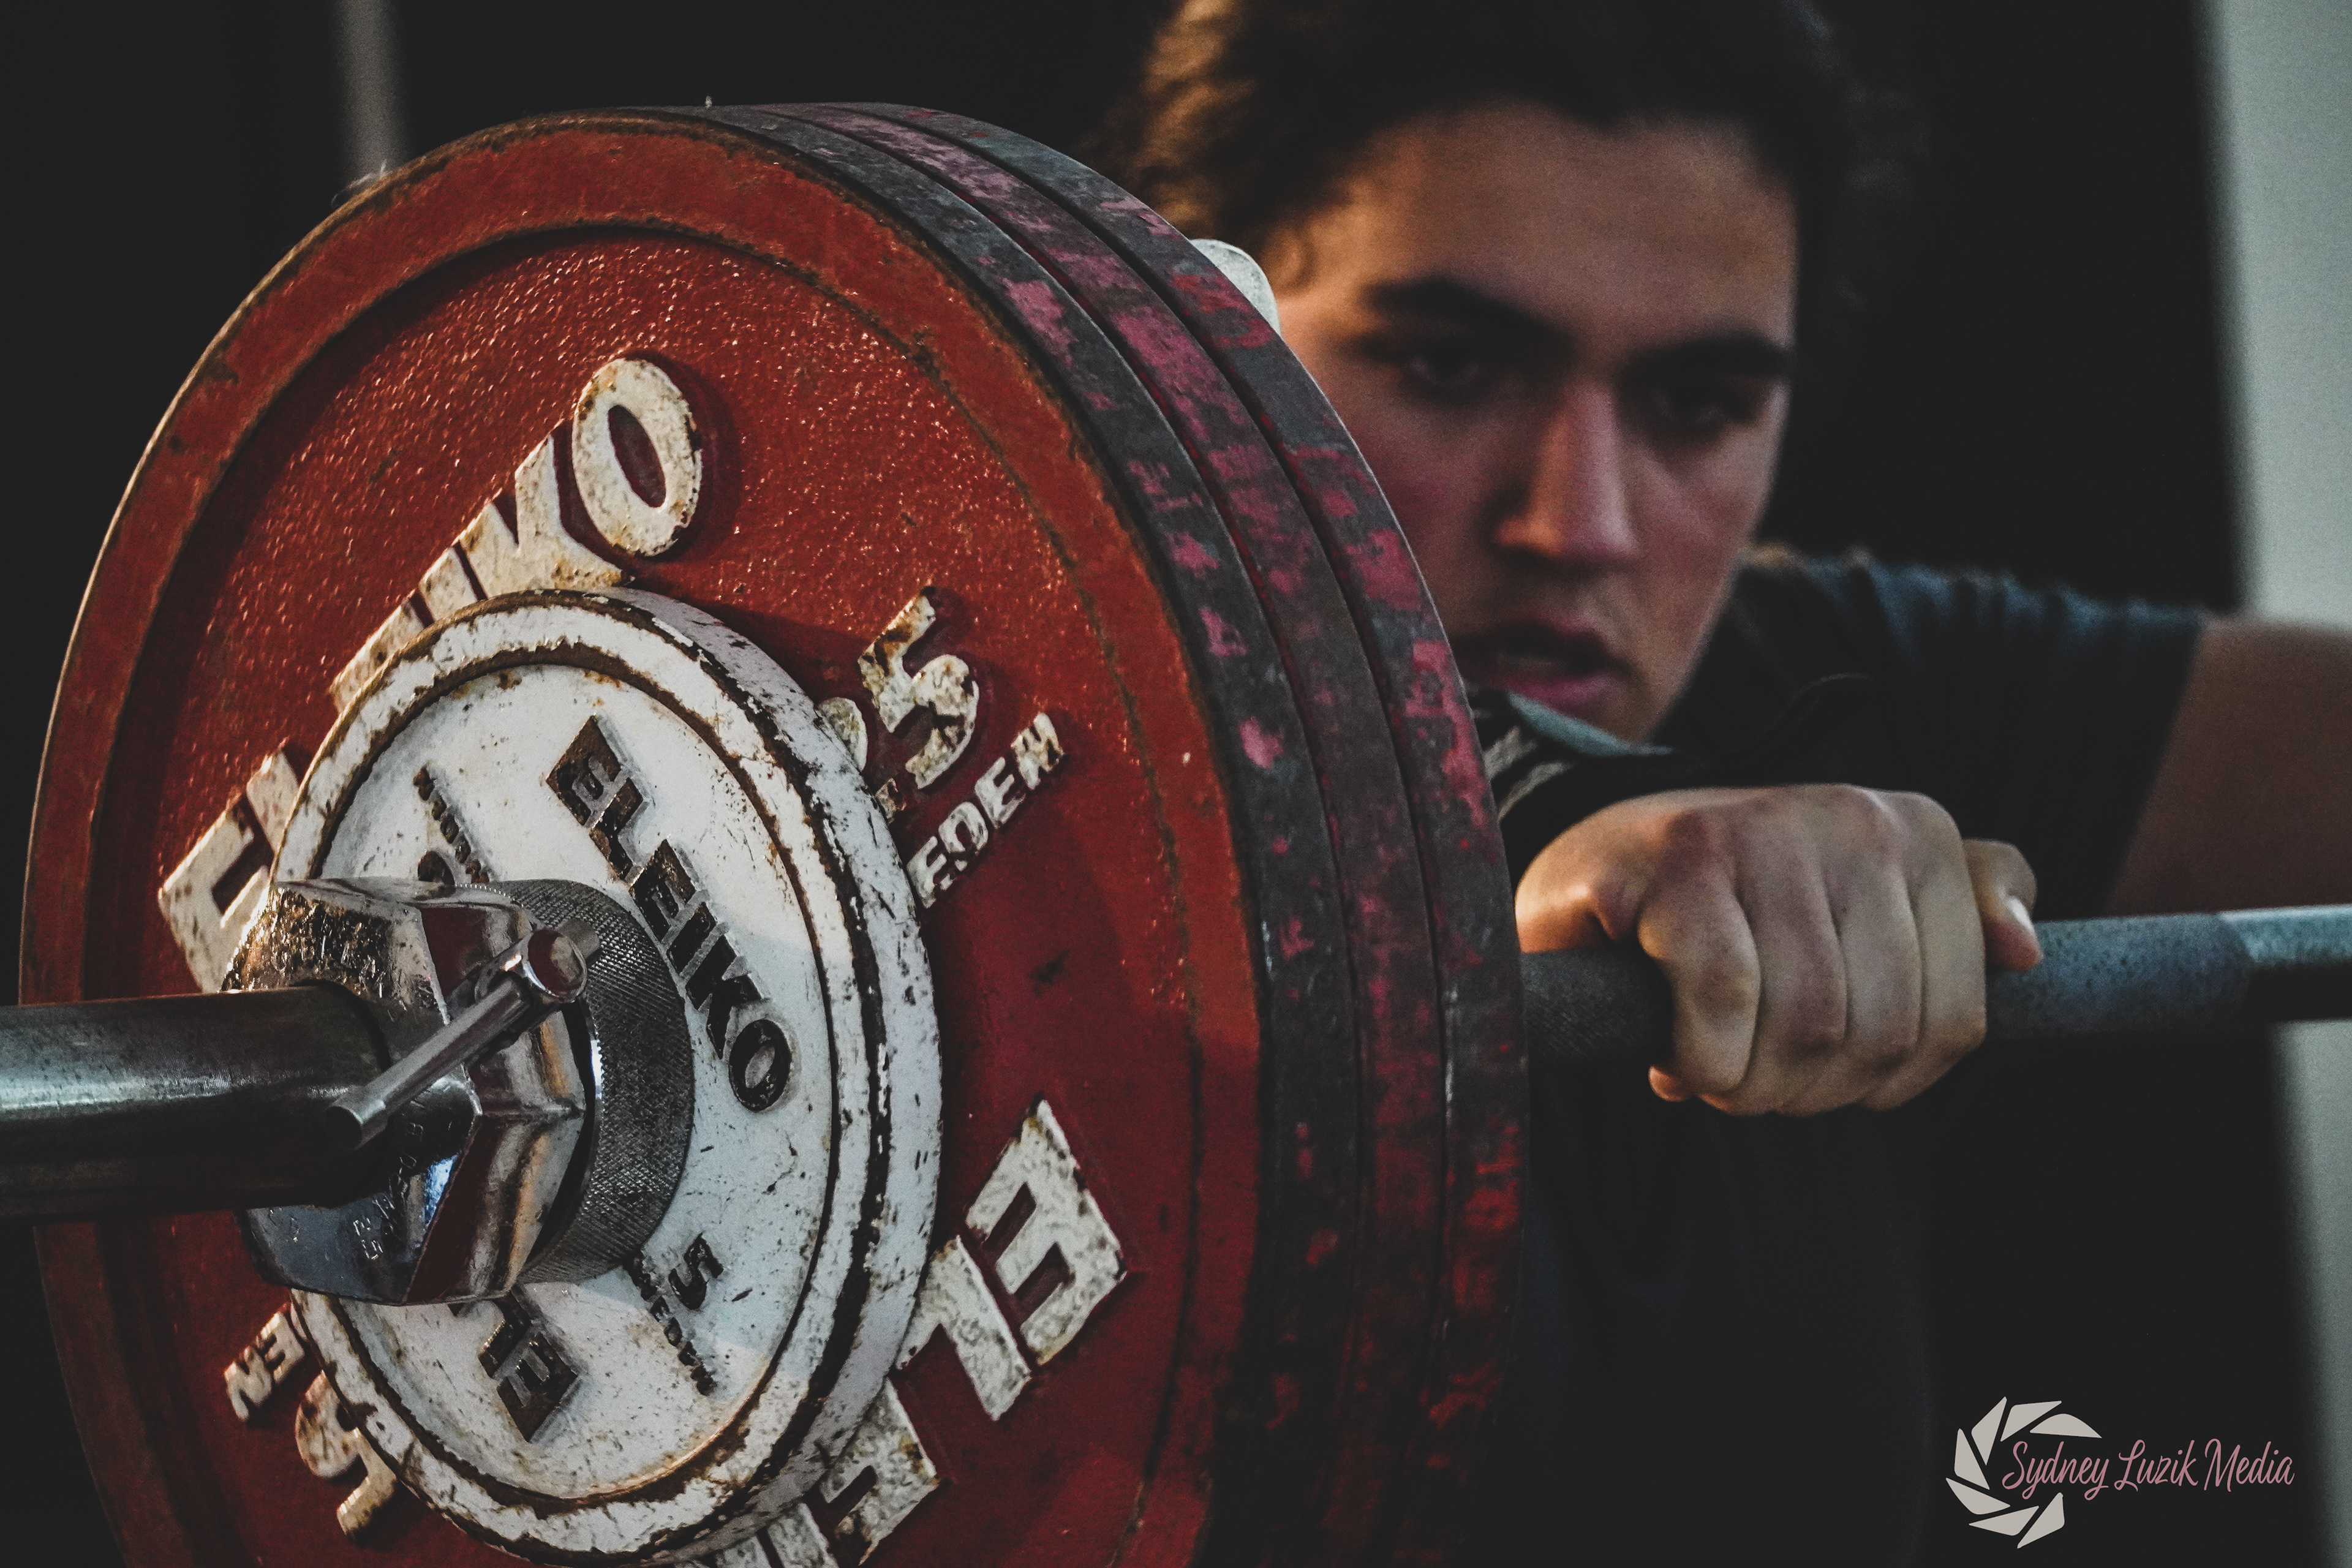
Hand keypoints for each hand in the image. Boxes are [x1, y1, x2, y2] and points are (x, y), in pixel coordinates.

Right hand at [1516, 785, 2042, 1113]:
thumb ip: (1959, 917)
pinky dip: (1700, 1056)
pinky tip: (1674, 1056)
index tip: (1823, 1071)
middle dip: (1809, 1090)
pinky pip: (1725, 996)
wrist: (1591, 864)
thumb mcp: (1856, 908)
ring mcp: (1767, 827)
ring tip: (1713, 1066)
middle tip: (1751, 1076)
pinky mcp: (1683, 857)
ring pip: (1807, 1023)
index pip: (1956, 1022)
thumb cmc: (1736, 906)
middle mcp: (1855, 816)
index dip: (1885, 1083)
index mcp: (1916, 833)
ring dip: (1749, 1084)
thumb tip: (2023, 953)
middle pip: (1879, 1032)